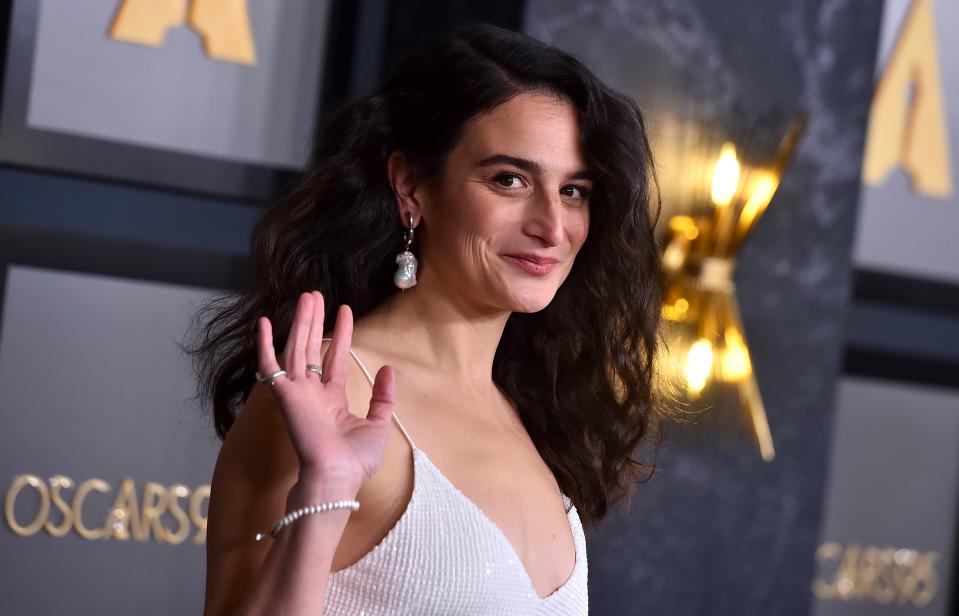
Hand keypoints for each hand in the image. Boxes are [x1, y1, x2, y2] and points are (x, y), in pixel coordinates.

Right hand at [256, 291, 394, 491]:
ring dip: (299, 322)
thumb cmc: (356, 460)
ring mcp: (296, 393)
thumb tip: (389, 369)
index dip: (340, 334)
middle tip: (315, 295)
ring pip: (295, 348)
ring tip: (306, 296)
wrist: (337, 477)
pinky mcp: (284, 396)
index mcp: (332, 400)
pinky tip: (263, 322)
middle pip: (311, 348)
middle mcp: (312, 394)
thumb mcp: (379, 424)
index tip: (345, 310)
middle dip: (314, 321)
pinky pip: (270, 366)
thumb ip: (383, 396)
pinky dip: (265, 344)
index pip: (334, 358)